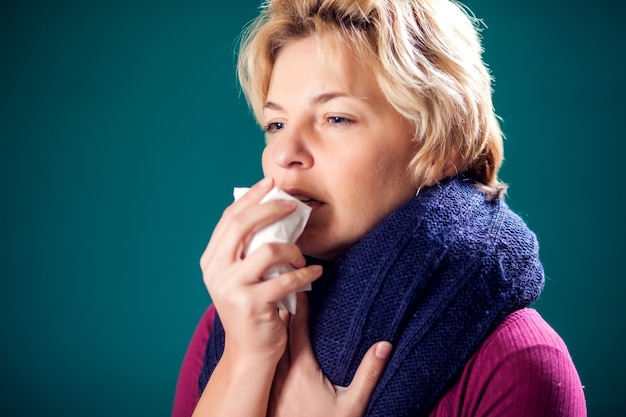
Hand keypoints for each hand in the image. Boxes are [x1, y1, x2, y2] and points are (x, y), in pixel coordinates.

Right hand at [199, 177, 322, 363]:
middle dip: (271, 208)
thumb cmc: (253, 308)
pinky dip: (306, 274)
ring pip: (269, 250)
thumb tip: (272, 210)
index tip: (270, 184)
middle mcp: (216, 271)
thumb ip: (248, 248)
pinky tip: (315, 274)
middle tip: (292, 205)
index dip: (250, 197)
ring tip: (302, 258)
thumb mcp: (242, 275)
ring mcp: (231, 288)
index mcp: (211, 260)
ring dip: (294, 250)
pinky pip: (287, 279)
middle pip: (243, 225)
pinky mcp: (252, 304)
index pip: (230, 218)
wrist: (250, 352)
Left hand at [269, 293, 391, 416]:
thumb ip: (369, 374)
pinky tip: (272, 342)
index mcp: (301, 371)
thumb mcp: (353, 405)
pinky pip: (265, 362)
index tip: (302, 289)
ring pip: (269, 347)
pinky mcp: (267, 394)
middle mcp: (281, 374)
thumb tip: (384, 345)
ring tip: (278, 308)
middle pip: (278, 334)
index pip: (297, 330)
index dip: (299, 308)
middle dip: (283, 311)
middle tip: (288, 290)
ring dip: (274, 329)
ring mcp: (271, 384)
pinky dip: (269, 347)